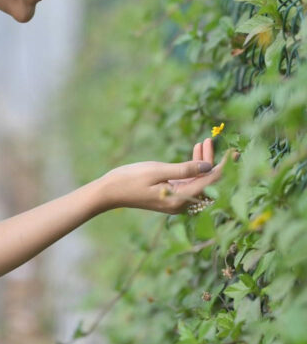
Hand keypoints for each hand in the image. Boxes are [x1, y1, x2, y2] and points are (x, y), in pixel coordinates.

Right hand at [98, 138, 233, 214]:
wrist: (109, 191)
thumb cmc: (130, 179)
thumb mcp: (157, 171)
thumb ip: (184, 169)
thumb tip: (209, 167)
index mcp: (180, 199)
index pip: (210, 182)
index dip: (223, 166)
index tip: (233, 152)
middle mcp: (182, 203)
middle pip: (206, 182)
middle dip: (213, 162)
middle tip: (214, 140)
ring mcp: (176, 200)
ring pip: (198, 181)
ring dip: (203, 163)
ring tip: (204, 142)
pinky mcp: (171, 196)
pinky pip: (189, 182)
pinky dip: (193, 168)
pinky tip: (195, 152)